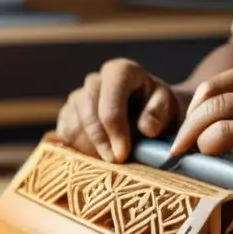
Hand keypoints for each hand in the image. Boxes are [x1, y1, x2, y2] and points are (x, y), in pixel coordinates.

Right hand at [56, 58, 184, 163]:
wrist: (148, 114)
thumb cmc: (159, 110)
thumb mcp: (168, 108)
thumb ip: (159, 114)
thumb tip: (147, 127)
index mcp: (120, 71)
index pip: (111, 97)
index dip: (115, 127)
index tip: (123, 153)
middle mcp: (95, 80)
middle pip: (87, 109)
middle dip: (100, 140)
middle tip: (115, 162)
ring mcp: (78, 96)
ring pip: (73, 122)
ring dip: (88, 146)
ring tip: (108, 160)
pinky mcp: (67, 114)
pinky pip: (64, 133)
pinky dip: (77, 148)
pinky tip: (96, 156)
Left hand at [168, 67, 232, 207]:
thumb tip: (192, 127)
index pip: (217, 84)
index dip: (194, 108)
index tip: (185, 131)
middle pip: (211, 98)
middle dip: (187, 126)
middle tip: (177, 150)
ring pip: (214, 117)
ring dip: (195, 141)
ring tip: (193, 159)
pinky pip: (225, 138)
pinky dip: (209, 151)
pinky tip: (215, 165)